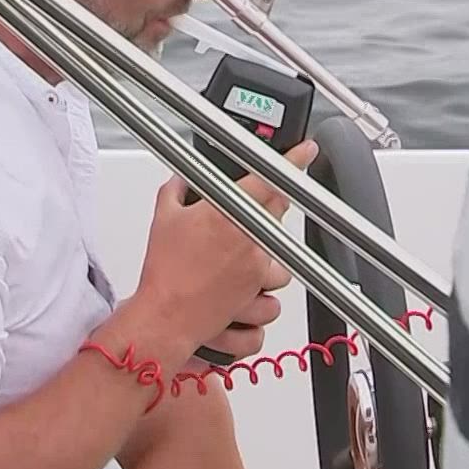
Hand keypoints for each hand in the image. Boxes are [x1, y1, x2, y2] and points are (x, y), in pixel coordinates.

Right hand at [128, 140, 317, 354]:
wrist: (164, 316)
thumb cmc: (164, 271)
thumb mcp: (163, 220)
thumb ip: (176, 190)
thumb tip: (181, 179)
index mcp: (227, 213)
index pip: (268, 179)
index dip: (293, 161)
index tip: (306, 152)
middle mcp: (248, 239)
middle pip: (278, 213)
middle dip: (268, 212)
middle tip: (244, 220)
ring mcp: (257, 268)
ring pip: (283, 256)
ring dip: (267, 259)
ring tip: (238, 264)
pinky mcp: (259, 295)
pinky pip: (274, 292)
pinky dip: (263, 295)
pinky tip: (242, 292)